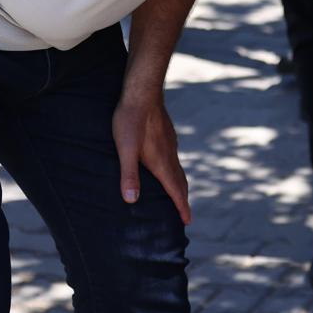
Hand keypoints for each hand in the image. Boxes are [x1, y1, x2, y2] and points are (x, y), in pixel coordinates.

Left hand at [112, 86, 191, 224]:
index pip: (175, 190)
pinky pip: (174, 158)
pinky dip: (174, 170)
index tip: (187, 221)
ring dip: (179, 185)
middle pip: (180, 182)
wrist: (142, 91)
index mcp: (161, 162)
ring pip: (178, 169)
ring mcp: (170, 143)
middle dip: (183, 200)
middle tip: (186, 215)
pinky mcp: (167, 134)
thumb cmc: (130, 120)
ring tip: (178, 194)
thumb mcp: (125, 149)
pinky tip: (168, 166)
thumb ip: (129, 175)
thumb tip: (131, 200)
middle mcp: (169, 154)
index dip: (181, 207)